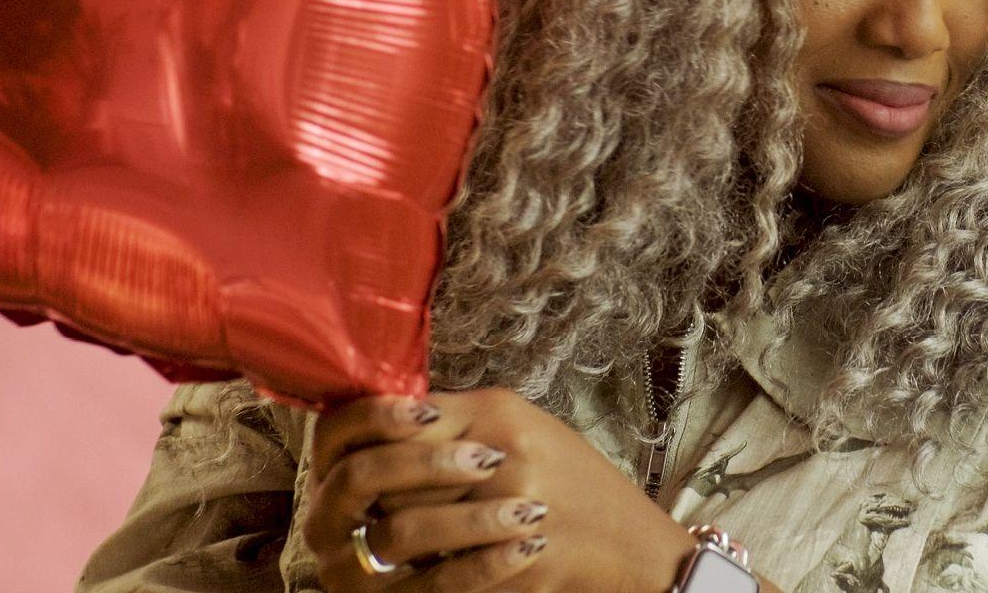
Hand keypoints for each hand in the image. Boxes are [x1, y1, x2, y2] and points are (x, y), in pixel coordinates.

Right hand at [304, 392, 548, 590]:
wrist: (492, 571)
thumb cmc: (452, 499)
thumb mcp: (429, 460)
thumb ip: (423, 432)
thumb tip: (430, 404)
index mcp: (330, 472)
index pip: (332, 432)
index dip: (375, 416)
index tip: (430, 411)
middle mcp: (325, 521)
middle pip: (359, 477)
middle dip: (425, 463)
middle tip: (490, 459)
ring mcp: (348, 570)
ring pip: (400, 534)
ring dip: (469, 520)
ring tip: (527, 509)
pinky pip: (436, 586)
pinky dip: (485, 564)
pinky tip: (527, 546)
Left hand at [307, 389, 697, 592]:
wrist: (637, 545)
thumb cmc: (576, 483)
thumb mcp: (524, 429)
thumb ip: (461, 421)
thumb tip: (386, 422)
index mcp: (496, 411)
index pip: (400, 419)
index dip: (366, 445)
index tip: (351, 462)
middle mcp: (501, 452)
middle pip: (392, 471)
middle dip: (365, 498)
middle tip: (356, 514)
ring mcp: (509, 507)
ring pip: (404, 527)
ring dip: (385, 544)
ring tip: (384, 548)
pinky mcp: (516, 558)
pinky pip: (440, 572)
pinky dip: (421, 576)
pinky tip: (419, 574)